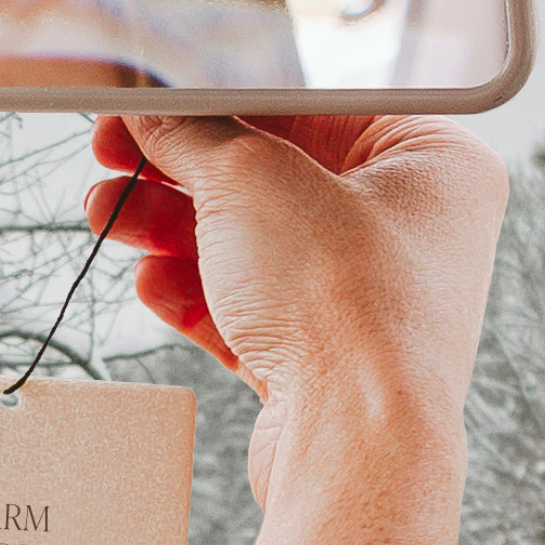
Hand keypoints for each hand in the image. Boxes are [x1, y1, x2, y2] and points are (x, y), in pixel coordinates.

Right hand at [89, 115, 506, 544]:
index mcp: (432, 162)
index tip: (159, 101)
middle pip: (273, 178)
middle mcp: (409, 231)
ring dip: (172, 231)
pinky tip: (153, 282)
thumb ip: (192, 134)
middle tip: (118, 156)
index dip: (223, 99)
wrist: (354, 444)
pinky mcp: (323, 361)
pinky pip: (249, 310)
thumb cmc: (348, 310)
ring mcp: (366, 301)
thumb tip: (154, 111)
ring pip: (252, 247)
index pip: (313, 104)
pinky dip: (195, 294)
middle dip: (182, 172)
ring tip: (111, 217)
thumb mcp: (251, 180)